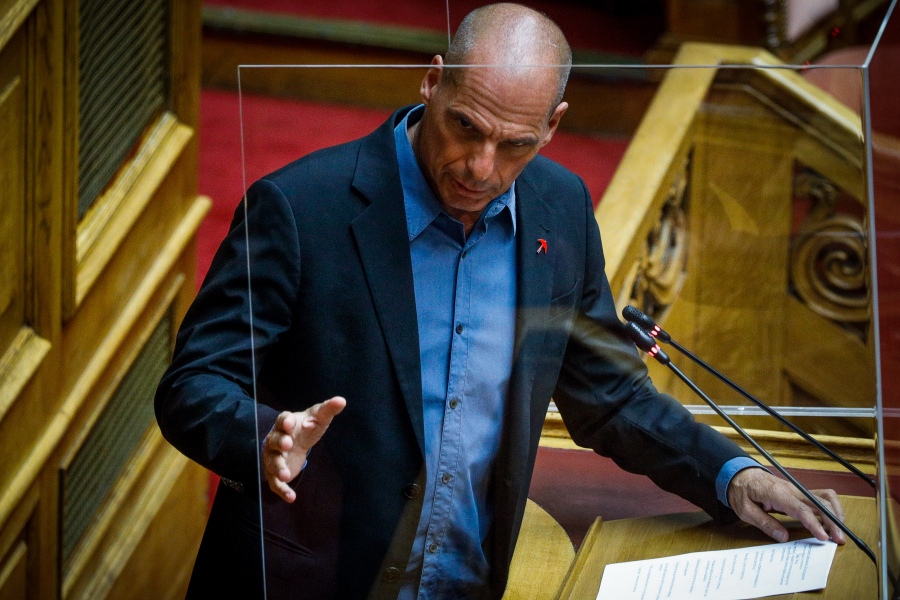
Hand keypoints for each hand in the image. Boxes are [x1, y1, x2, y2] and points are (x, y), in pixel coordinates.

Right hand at [263, 396, 345, 502]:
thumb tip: (342, 401)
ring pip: (272, 462)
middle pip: (274, 440)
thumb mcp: (318, 418)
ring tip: (286, 475)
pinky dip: (282, 490)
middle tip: (288, 445)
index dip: (285, 421)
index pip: (282, 420)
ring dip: (278, 468)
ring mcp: (274, 457)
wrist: (294, 442)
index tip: (290, 423)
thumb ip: (328, 410)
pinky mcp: (275, 473)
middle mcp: (276, 439)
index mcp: (286, 424)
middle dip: (280, 442)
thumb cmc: (306, 428)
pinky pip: (275, 483)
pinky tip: (291, 498)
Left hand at [727, 467, 845, 544]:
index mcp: (777, 494)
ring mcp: (797, 490)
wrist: (740, 474)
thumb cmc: (742, 491)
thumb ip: (764, 523)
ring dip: (836, 513)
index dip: (814, 524)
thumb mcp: (745, 510)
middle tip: (839, 539)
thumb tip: (783, 537)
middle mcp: (792, 490)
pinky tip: (832, 521)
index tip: (823, 537)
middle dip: (833, 521)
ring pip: (825, 497)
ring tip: (838, 532)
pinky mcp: (800, 492)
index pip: (801, 509)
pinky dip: (831, 508)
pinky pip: (821, 497)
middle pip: (820, 502)